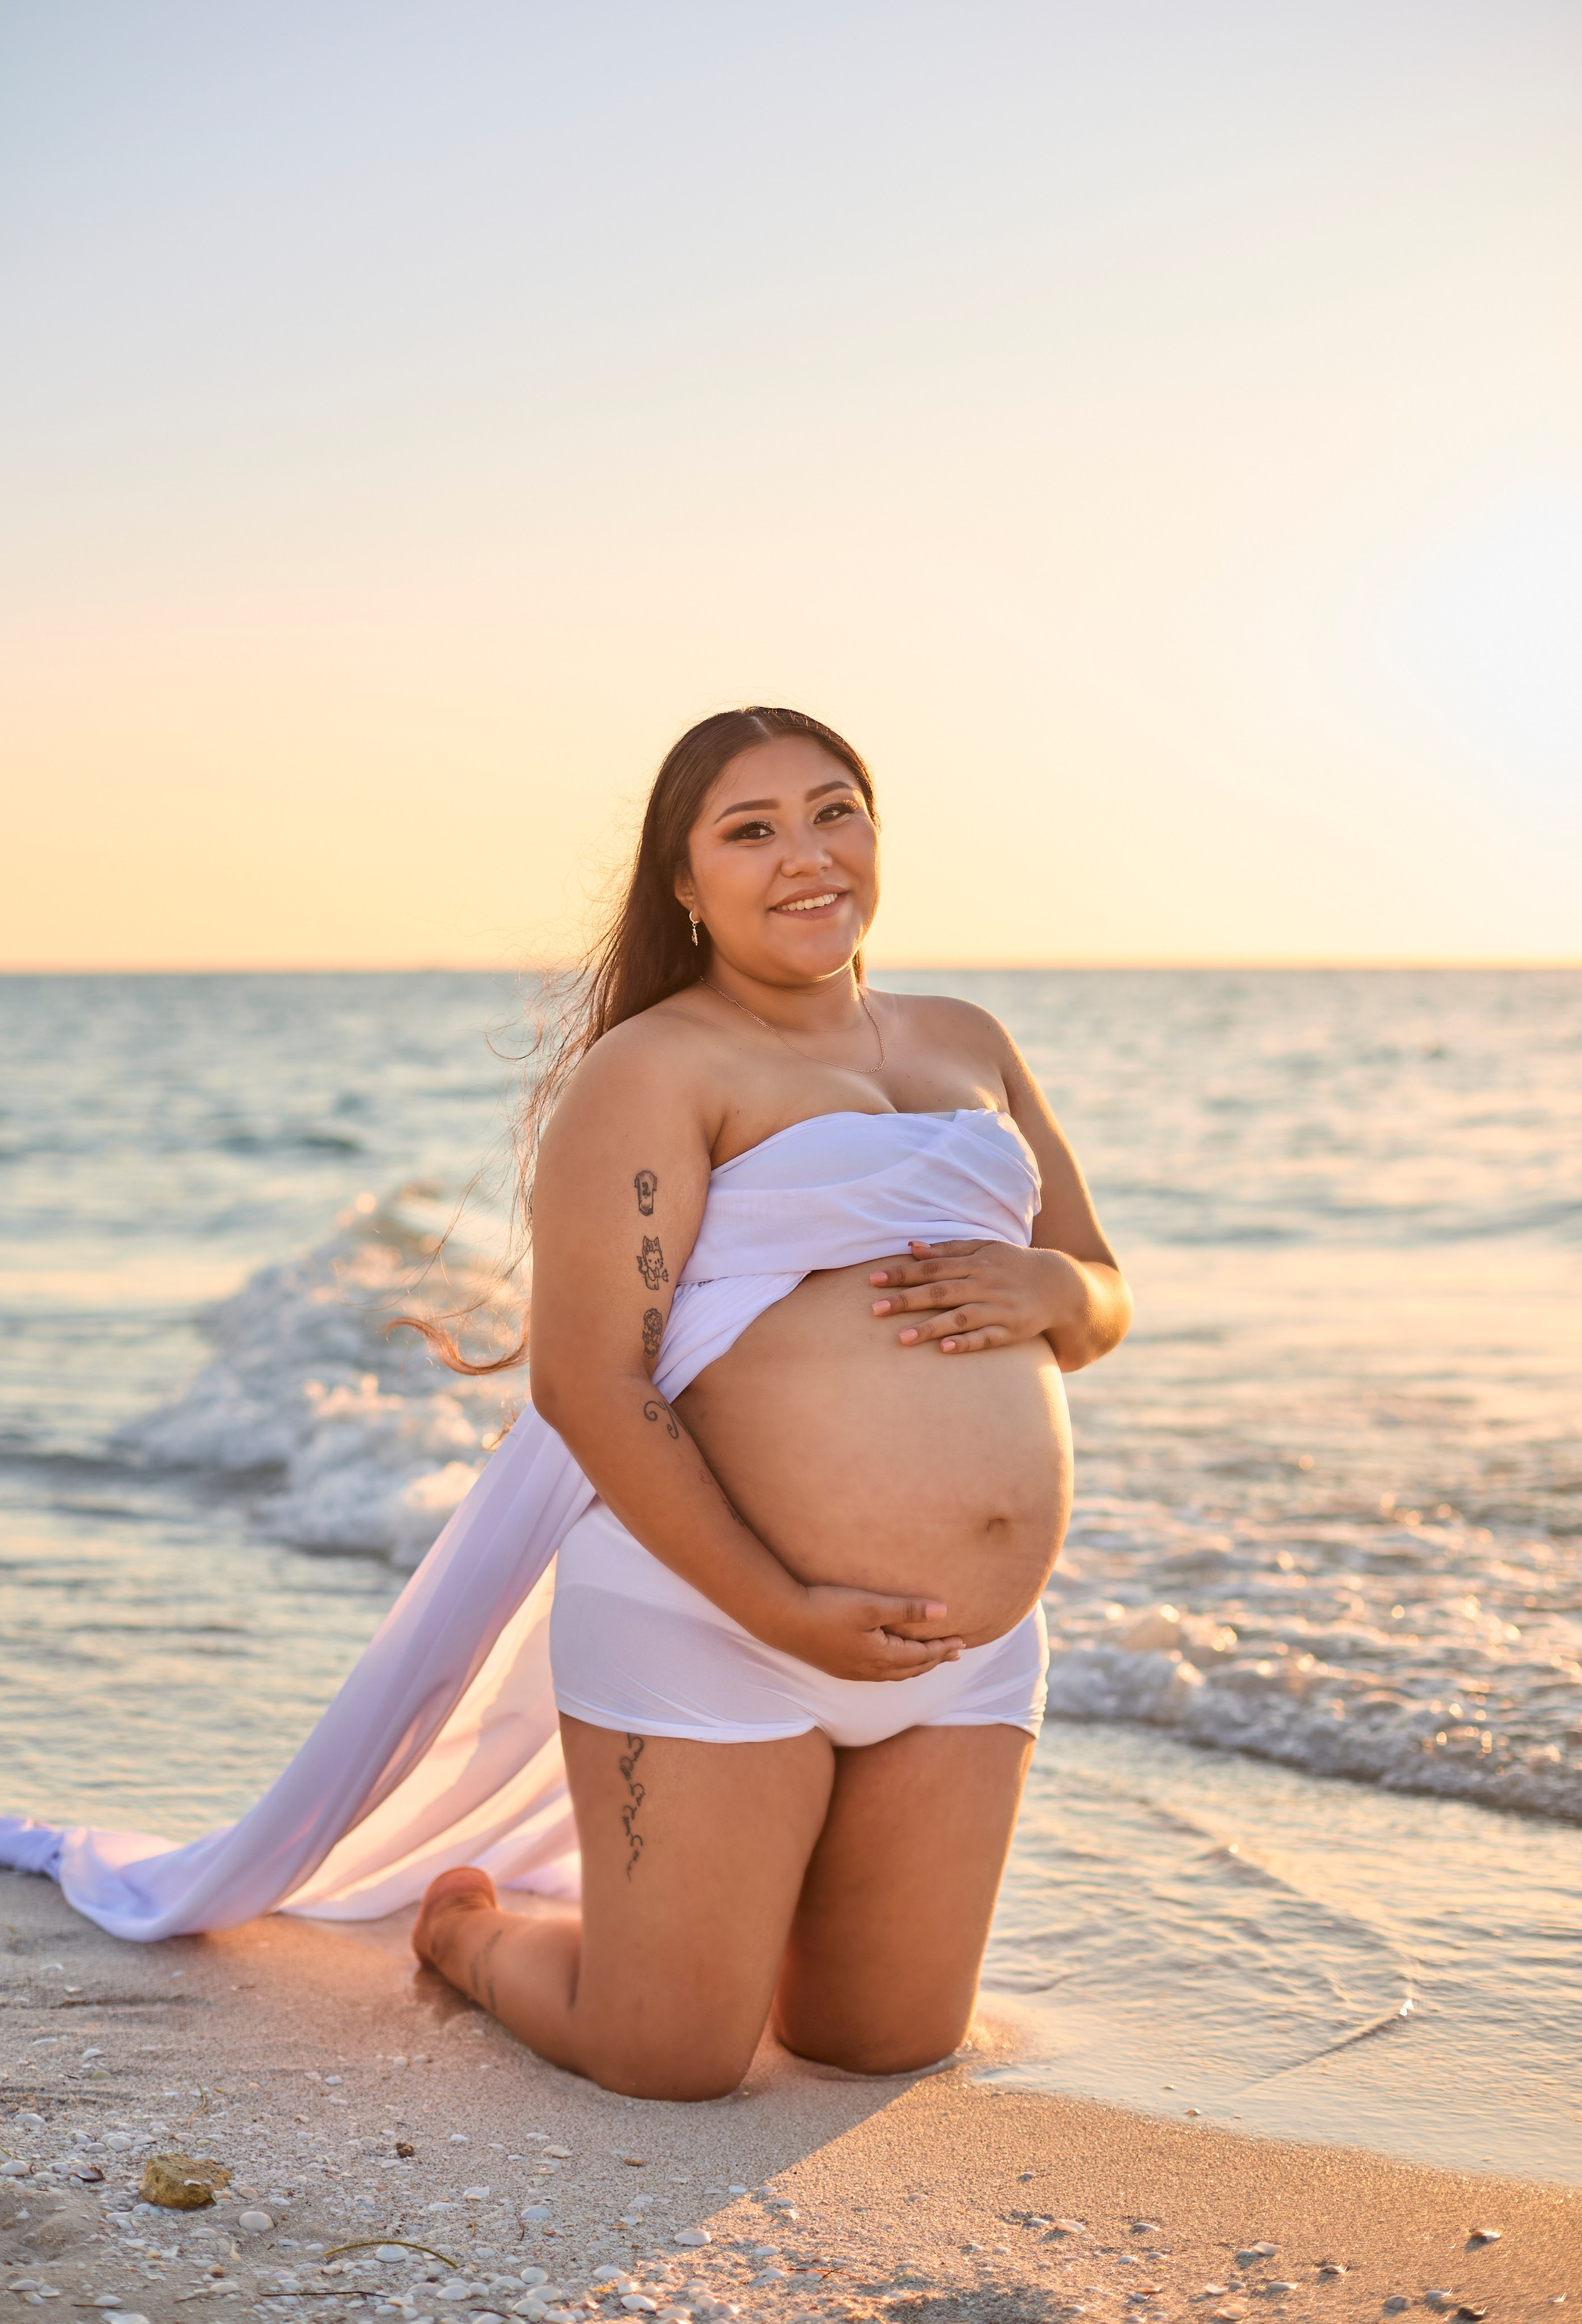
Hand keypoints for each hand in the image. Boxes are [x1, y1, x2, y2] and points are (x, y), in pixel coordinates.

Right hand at [765, 1583, 966, 1682]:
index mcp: (881, 1657)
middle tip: (954, 1653)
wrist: (783, 1620)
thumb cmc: (827, 1608)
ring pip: (895, 1674)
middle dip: (935, 1660)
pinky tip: (892, 1660)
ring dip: (916, 1666)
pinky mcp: (840, 1667)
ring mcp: (853, 1672)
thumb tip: (943, 1612)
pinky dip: (896, 1667)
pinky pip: (878, 1673)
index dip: (943, 1649)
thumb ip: (907, 1610)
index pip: (922, 1656)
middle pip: (912, 1669)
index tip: (963, 1641)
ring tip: (930, 1659)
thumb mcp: (871, 1605)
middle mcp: (870, 1670)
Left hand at [869, 1239, 1075, 1353]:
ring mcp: (997, 1308)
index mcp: (975, 1263)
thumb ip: (948, 1249)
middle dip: (906, 1300)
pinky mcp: (1011, 1330)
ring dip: (931, 1327)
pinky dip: (967, 1343)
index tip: (873, 1280)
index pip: (932, 1268)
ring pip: (959, 1317)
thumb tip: (910, 1247)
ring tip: (902, 1338)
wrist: (1058, 1285)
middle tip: (874, 1310)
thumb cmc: (1011, 1265)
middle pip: (939, 1292)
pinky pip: (986, 1338)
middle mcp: (984, 1284)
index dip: (902, 1273)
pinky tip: (946, 1350)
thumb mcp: (984, 1249)